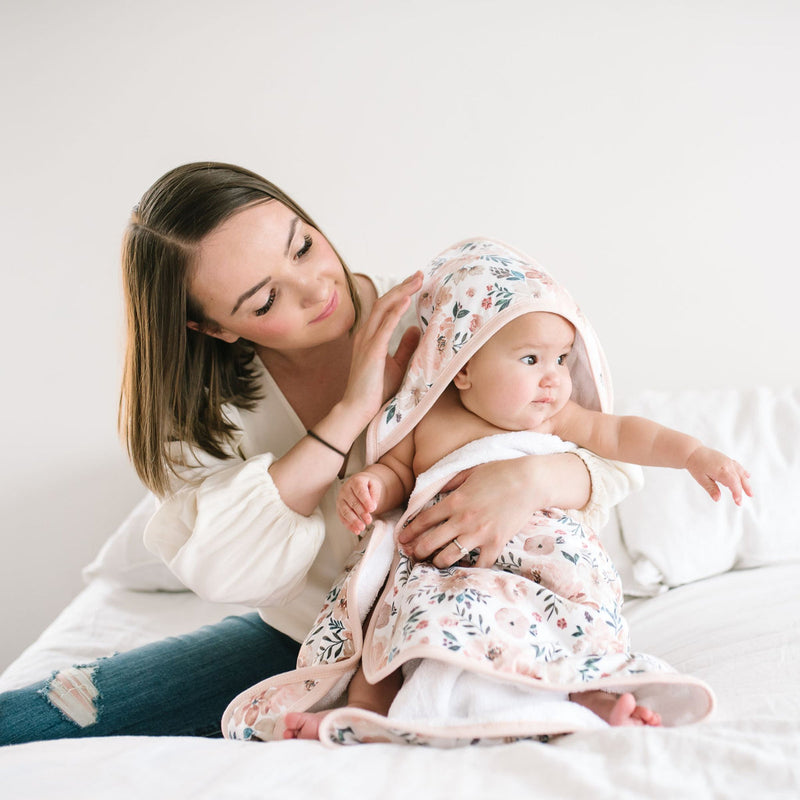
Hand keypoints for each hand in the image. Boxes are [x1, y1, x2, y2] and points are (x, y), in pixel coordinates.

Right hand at [338, 472, 383, 533]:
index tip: (372, 509)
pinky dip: (349, 525)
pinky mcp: (339, 508)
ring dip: (354, 521)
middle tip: (369, 520)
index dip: (366, 500)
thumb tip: (372, 507)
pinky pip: (342, 517)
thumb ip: (374, 494)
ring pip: (346, 511)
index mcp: (355, 481)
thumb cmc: (368, 485)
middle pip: (353, 503)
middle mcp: (345, 489)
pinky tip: (356, 530)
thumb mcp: (374, 485)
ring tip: (362, 527)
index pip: (360, 491)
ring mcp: (340, 499)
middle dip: (361, 513)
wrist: (360, 484)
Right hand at [340, 272, 422, 428]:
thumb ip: (404, 346)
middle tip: (421, 274)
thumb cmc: (375, 389)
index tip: (417, 282)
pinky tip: (407, 299)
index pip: (385, 307)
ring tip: (417, 281)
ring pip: (383, 308)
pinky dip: (395, 311)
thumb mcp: (396, 364)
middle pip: (384, 301)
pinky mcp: (371, 351)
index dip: (400, 292)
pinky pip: (384, 326)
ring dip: (401, 292)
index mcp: (370, 335)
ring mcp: (366, 341)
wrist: (358, 409)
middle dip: (403, 286)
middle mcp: (366, 334)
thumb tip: (415, 329)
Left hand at [397, 455, 583, 568]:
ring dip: (438, 562)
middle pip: (430, 541)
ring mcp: (479, 533)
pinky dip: (471, 569)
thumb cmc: (500, 472)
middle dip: (417, 551)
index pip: (424, 520)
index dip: (409, 531)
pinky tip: (465, 569)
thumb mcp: (469, 472)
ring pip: (449, 556)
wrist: (529, 481)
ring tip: (435, 563)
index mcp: (454, 501)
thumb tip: (434, 489)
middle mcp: (462, 520)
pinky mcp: (496, 543)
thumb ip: (450, 482)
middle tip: (413, 554)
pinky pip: (480, 564)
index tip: (401, 539)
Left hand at [686, 446, 752, 504]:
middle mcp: (727, 465)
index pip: (733, 484)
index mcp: (721, 470)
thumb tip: (717, 499)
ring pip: (740, 473)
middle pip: (739, 479)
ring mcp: (728, 461)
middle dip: (743, 490)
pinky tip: (747, 476)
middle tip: (744, 500)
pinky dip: (743, 472)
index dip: (737, 493)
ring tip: (750, 492)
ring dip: (746, 483)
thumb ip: (711, 489)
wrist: (693, 452)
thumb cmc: (696, 465)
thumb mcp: (701, 479)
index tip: (738, 502)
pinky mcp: (727, 459)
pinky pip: (738, 466)